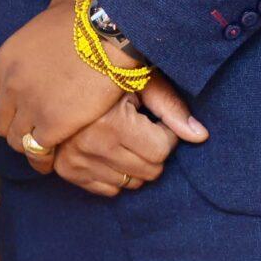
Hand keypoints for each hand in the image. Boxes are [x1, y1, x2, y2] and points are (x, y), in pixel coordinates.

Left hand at [0, 0, 120, 170]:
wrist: (106, 35)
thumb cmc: (88, 17)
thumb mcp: (57, 7)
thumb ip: (50, 11)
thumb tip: (58, 5)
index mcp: (6, 58)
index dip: (5, 100)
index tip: (19, 104)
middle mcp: (10, 85)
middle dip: (13, 127)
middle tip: (31, 131)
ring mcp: (29, 107)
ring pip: (15, 140)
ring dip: (27, 146)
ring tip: (42, 150)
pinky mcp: (52, 125)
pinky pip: (38, 151)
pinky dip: (43, 158)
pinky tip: (53, 158)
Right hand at [54, 76, 205, 196]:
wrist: (58, 70)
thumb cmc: (107, 71)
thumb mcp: (141, 81)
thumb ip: (170, 108)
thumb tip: (201, 136)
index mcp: (108, 122)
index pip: (161, 151)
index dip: (164, 133)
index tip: (151, 118)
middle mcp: (88, 145)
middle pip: (150, 172)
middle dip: (152, 151)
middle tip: (138, 129)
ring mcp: (75, 160)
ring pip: (131, 183)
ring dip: (134, 164)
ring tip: (121, 138)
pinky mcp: (66, 170)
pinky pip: (108, 190)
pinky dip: (114, 175)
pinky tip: (108, 151)